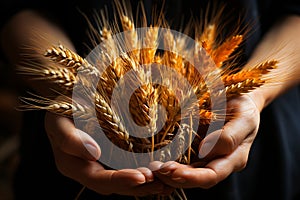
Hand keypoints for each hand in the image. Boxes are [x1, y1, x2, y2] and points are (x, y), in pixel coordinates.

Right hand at [44, 112, 172, 195]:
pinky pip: (129, 168)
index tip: (142, 177)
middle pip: (116, 185)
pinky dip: (145, 172)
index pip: (99, 179)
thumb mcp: (59, 121)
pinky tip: (161, 170)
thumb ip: (71, 139)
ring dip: (146, 184)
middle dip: (140, 186)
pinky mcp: (111, 157)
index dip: (120, 180)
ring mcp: (101, 164)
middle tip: (162, 183)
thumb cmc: (61, 108)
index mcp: (73, 165)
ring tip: (167, 182)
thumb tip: (94, 154)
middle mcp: (89, 169)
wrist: (67, 98)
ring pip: (125, 180)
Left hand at [150, 94, 259, 188]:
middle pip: (195, 179)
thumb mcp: (244, 118)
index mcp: (233, 159)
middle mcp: (217, 162)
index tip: (173, 172)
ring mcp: (205, 156)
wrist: (239, 96)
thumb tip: (205, 151)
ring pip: (185, 172)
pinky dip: (167, 160)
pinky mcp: (194, 147)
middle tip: (156, 170)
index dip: (192, 177)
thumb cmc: (244, 106)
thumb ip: (229, 137)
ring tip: (151, 167)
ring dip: (167, 173)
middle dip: (174, 178)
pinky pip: (180, 158)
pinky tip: (154, 158)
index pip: (212, 176)